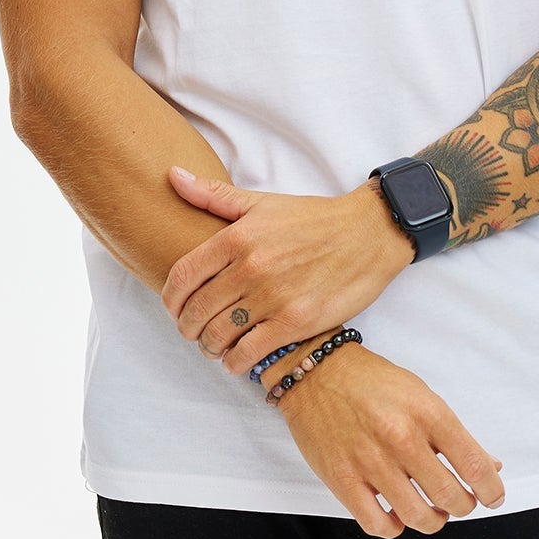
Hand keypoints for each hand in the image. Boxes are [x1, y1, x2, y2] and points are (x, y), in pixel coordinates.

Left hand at [161, 167, 415, 373]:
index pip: (182, 276)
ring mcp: (273, 297)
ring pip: (219, 335)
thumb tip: (173, 176)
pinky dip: (235, 362)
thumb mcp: (263, 202)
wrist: (369, 233)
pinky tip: (237, 359)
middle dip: (188, 328)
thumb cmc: (314, 219)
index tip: (174, 309)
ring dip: (209, 347)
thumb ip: (213, 195)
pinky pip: (249, 353)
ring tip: (214, 347)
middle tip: (193, 332)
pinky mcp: (296, 321)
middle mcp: (250, 267)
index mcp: (237, 237)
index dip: (170, 300)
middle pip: (197, 310)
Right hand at [273, 343, 505, 536]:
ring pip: (417, 517)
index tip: (492, 497)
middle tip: (460, 502)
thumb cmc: (371, 382)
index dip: (492, 491)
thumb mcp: (422, 396)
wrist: (317, 373)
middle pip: (450, 496)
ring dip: (432, 521)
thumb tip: (489, 466)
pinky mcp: (342, 480)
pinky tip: (395, 515)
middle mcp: (401, 438)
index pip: (475, 466)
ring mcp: (370, 462)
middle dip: (463, 506)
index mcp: (427, 413)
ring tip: (431, 512)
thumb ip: (455, 435)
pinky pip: (377, 525)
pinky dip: (393, 528)